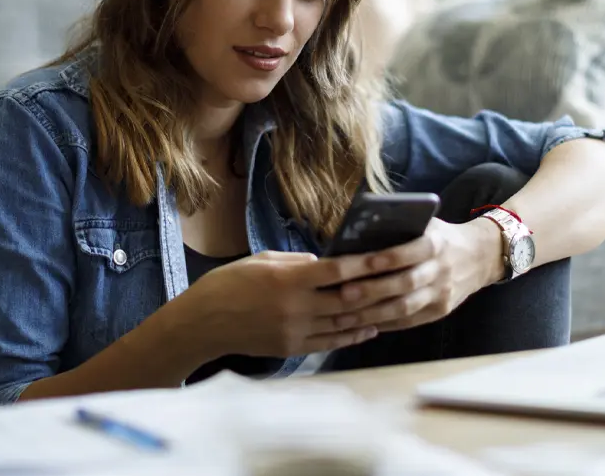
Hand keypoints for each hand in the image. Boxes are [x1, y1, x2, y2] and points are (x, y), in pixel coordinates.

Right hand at [179, 251, 381, 358]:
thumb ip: (297, 262)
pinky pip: (330, 342)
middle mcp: (296, 307)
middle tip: (401, 282)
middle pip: (347, 300)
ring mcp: (295, 330)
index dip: (364, 264)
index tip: (386, 256)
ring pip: (343, 324)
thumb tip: (326, 263)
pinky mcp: (292, 348)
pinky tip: (368, 328)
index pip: (336, 271)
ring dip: (371, 315)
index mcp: (288, 279)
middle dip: (376, 291)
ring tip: (393, 306)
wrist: (203, 322)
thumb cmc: (229, 284)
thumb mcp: (262, 259)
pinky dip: (352, 335)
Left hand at [327, 218, 503, 333]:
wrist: (480, 257)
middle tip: (343, 294)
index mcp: (437, 244)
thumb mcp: (428, 225)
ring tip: (344, 316)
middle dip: (372, 290)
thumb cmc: (441, 236)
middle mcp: (441, 270)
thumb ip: (401, 229)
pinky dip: (385, 324)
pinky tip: (363, 325)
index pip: (412, 252)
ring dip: (373, 314)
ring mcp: (442, 294)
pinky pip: (409, 321)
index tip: (362, 262)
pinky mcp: (440, 311)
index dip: (388, 258)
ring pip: (405, 308)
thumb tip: (359, 233)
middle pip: (405, 284)